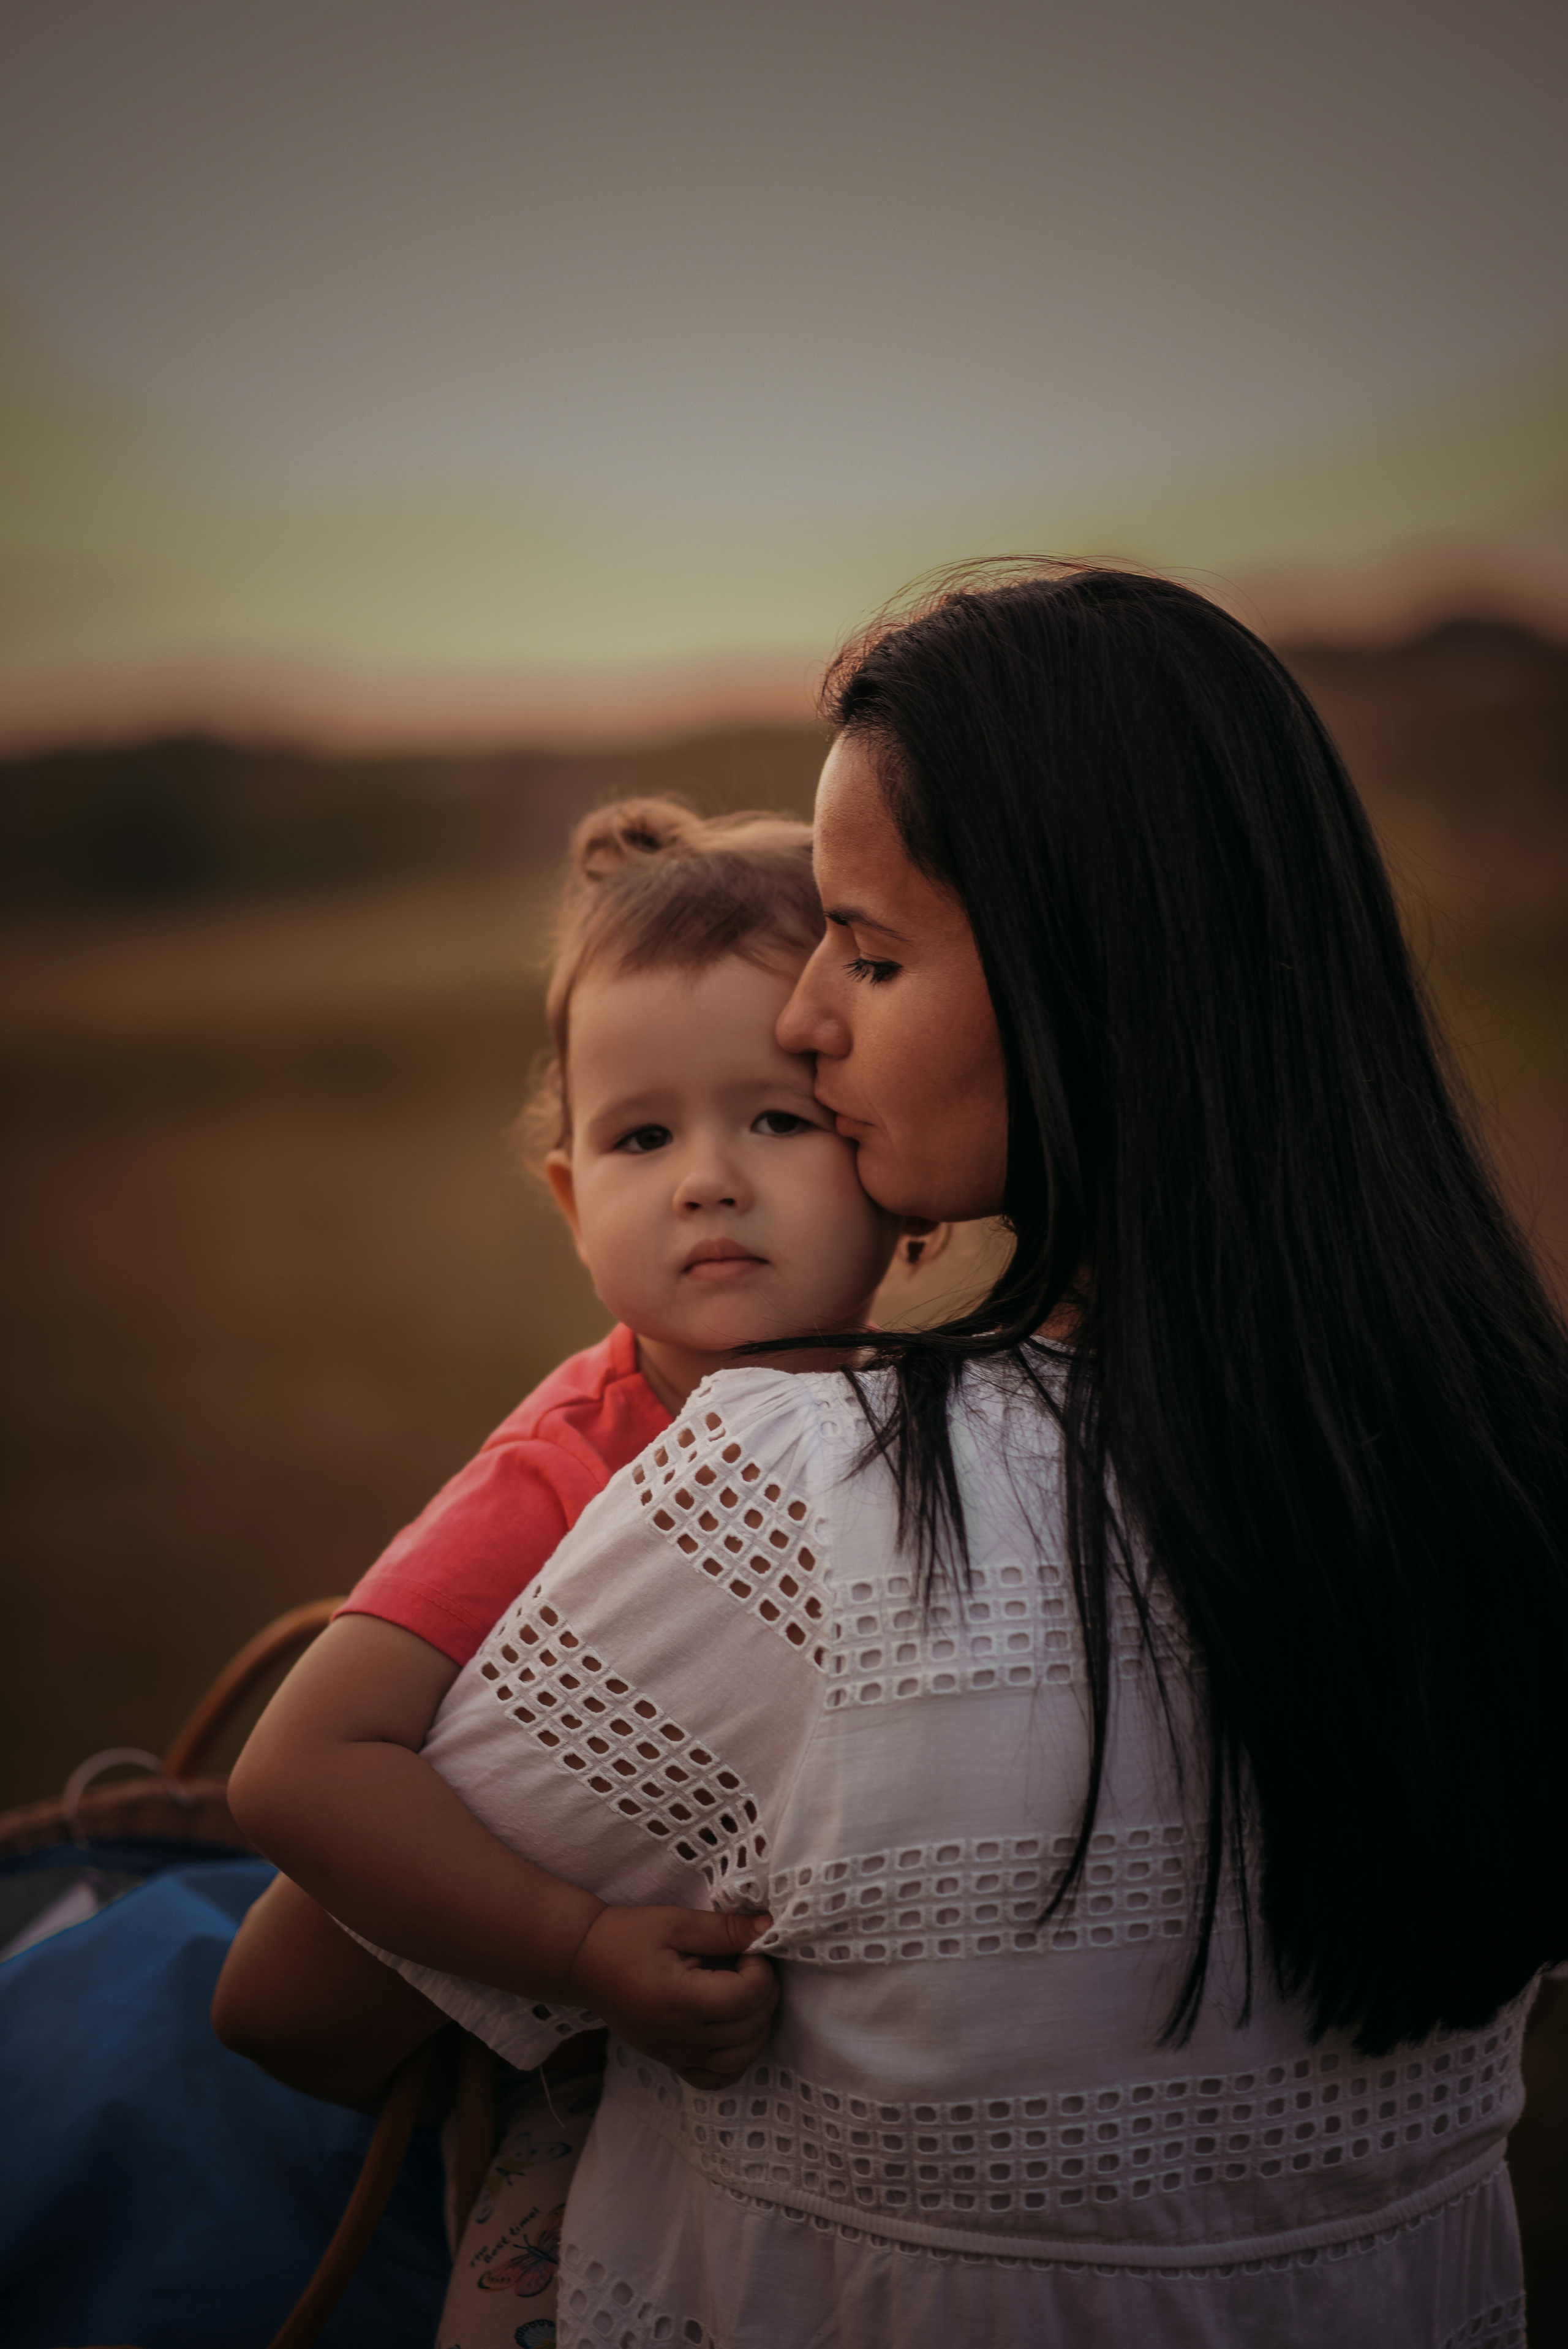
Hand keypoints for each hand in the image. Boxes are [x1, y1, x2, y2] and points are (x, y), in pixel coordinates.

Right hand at [563, 1905, 778, 2088]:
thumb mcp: (676, 1922)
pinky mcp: (671, 2062)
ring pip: (741, 2058)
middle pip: (750, 2027)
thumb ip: (723, 1929)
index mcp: (682, 2000)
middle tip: (750, 1964)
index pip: (748, 1997)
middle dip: (765, 1992)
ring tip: (745, 1993)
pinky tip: (734, 2032)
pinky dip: (735, 2060)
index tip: (749, 1948)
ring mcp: (676, 2055)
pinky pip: (715, 2078)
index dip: (762, 1970)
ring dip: (757, 2026)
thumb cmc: (628, 1936)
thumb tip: (767, 1927)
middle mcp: (682, 2037)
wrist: (585, 1963)